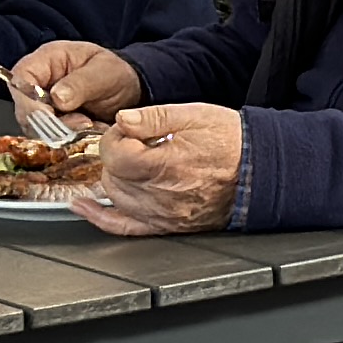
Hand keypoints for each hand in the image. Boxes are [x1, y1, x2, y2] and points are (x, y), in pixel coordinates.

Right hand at [0, 40, 148, 133]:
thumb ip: (81, 83)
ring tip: (90, 125)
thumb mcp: (104, 72)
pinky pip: (50, 136)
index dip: (28, 100)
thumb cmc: (115, 72)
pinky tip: (88, 132)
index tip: (50, 115)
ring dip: (61, 132)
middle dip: (50, 121)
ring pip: (36, 126)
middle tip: (82, 123)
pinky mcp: (52, 124)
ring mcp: (44, 105)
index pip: (21, 78)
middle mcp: (39, 83)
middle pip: (25, 107)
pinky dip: (68, 138)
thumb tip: (57, 98)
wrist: (129, 89)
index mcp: (46, 60)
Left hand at [71, 101, 245, 234]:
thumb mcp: (195, 115)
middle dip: (115, 155)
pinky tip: (85, 207)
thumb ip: (153, 116)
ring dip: (114, 177)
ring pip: (114, 196)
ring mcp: (161, 214)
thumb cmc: (232, 143)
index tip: (130, 130)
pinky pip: (123, 227)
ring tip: (132, 162)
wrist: (257, 170)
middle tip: (136, 142)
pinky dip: (100, 217)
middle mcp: (160, 195)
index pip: (114, 153)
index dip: (116, 136)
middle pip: (110, 175)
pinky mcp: (165, 225)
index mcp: (165, 165)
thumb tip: (122, 120)